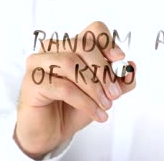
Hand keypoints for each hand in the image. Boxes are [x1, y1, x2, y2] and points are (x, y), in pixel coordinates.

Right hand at [14, 21, 136, 158]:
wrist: (50, 132)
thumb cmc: (73, 108)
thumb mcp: (103, 93)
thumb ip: (119, 81)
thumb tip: (131, 67)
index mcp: (71, 45)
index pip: (93, 30)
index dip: (108, 42)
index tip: (119, 59)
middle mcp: (53, 48)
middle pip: (83, 45)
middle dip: (103, 70)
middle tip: (115, 94)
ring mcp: (39, 62)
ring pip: (71, 63)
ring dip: (94, 87)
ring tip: (105, 105)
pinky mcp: (32, 81)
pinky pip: (63, 86)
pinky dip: (84, 101)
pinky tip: (96, 113)